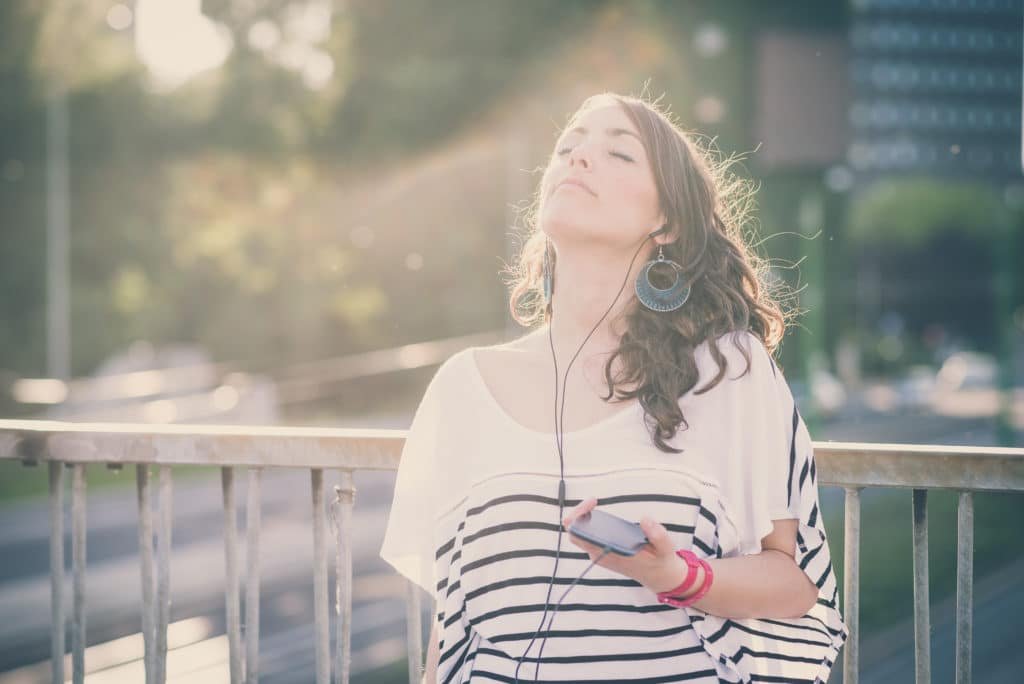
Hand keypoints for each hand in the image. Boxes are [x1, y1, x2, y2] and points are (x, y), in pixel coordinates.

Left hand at [561, 497, 688, 594]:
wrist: (659, 577)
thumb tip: (645, 519)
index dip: (578, 516)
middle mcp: (600, 555)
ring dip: (583, 518)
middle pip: (575, 533)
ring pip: (580, 535)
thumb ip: (658, 535)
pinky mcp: (604, 552)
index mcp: (609, 554)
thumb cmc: (660, 561)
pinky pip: (588, 537)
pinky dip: (589, 523)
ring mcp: (600, 554)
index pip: (579, 535)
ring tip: (594, 503)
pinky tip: (598, 512)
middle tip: (593, 501)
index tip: (593, 503)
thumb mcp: (665, 549)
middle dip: (578, 514)